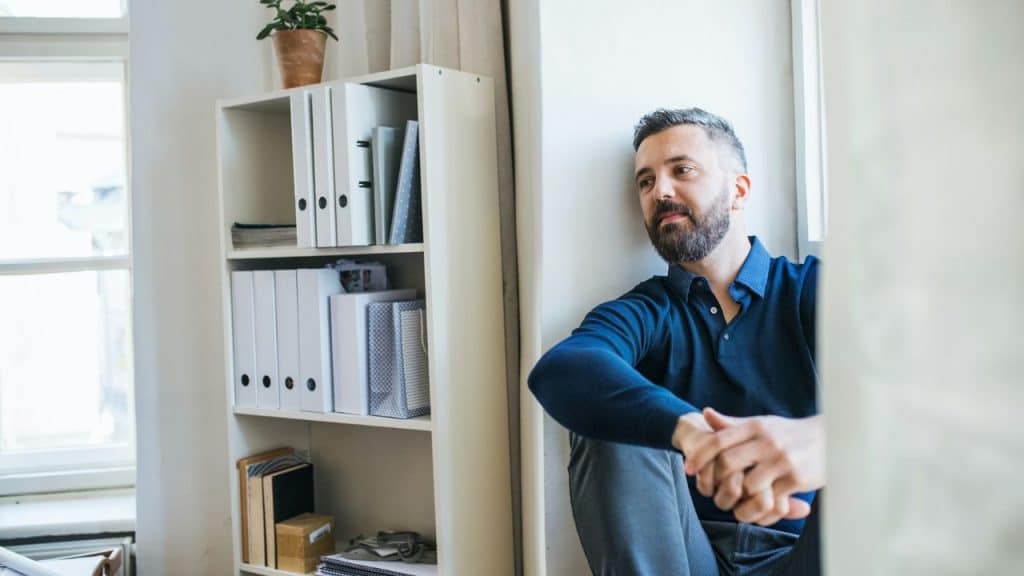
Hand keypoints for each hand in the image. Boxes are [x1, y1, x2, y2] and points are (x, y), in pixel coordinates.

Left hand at [688, 408, 824, 524]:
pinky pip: (772, 501)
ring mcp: (782, 461)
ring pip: (748, 486)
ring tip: (736, 506)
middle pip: (729, 463)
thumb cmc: (789, 433)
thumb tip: (705, 414)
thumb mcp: (761, 424)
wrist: (833, 439)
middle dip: (717, 479)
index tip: (688, 469)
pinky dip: (762, 510)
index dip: (700, 456)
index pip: (719, 440)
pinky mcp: (797, 479)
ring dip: (739, 501)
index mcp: (756, 426)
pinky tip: (759, 510)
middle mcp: (768, 441)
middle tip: (713, 491)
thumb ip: (732, 424)